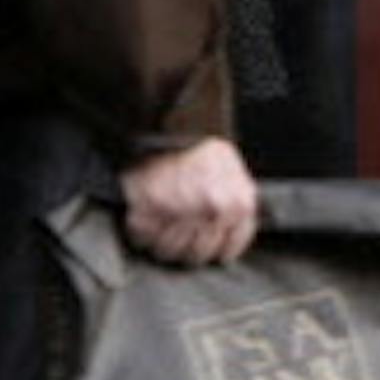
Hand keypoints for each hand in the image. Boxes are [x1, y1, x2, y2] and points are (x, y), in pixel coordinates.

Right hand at [119, 137, 258, 265]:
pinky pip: (142, 238)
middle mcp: (212, 211)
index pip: (228, 250)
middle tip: (179, 227)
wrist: (170, 124)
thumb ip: (235, 205)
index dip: (216, 249)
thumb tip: (229, 236)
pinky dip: (141, 230)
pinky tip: (147, 212)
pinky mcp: (147, 209)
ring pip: (168, 251)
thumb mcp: (234, 173)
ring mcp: (180, 212)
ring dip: (162, 240)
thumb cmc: (201, 148)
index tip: (206, 242)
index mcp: (238, 204)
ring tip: (162, 219)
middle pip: (196, 255)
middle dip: (187, 246)